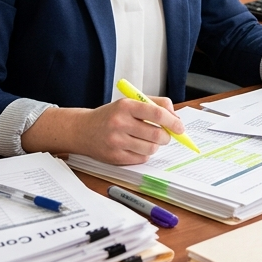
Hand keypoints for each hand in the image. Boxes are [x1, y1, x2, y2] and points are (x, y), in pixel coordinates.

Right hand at [23, 95, 183, 165]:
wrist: (82, 130)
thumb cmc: (111, 115)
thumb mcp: (130, 103)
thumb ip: (155, 104)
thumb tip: (175, 117)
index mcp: (125, 106)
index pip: (156, 114)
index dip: (173, 121)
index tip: (180, 127)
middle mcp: (120, 123)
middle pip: (156, 134)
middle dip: (167, 137)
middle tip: (166, 135)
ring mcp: (116, 141)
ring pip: (151, 148)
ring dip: (155, 145)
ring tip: (148, 140)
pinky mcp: (114, 157)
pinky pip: (141, 158)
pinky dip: (144, 153)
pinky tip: (136, 146)